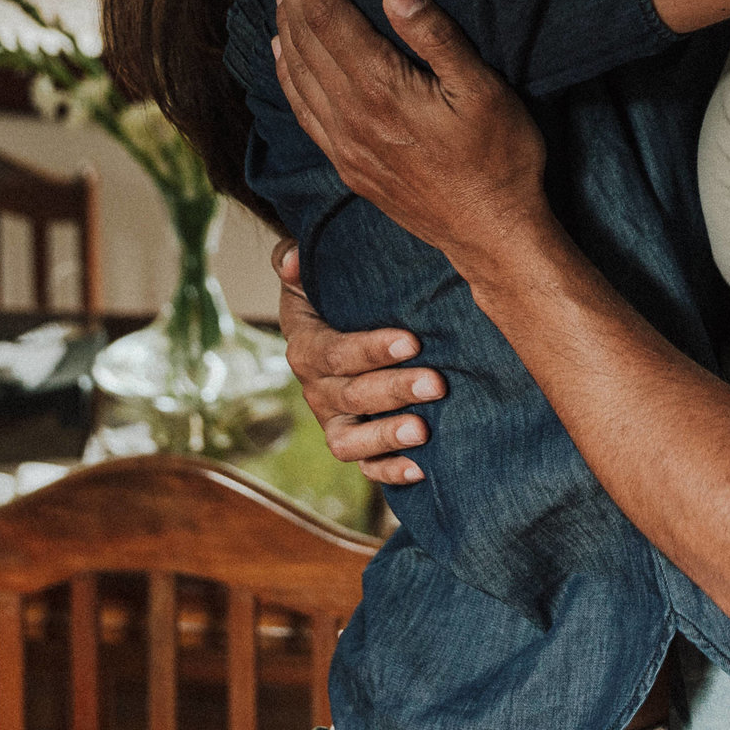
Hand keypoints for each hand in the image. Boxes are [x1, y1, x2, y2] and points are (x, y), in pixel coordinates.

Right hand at [268, 236, 439, 484]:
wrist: (336, 323)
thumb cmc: (330, 292)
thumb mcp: (308, 271)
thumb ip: (292, 260)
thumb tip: (294, 257)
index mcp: (306, 347)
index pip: (334, 353)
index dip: (371, 349)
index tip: (412, 341)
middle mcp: (317, 389)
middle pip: (352, 396)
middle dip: (395, 390)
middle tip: (437, 383)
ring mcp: (334, 420)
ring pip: (351, 441)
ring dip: (387, 436)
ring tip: (423, 430)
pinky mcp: (354, 442)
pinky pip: (365, 467)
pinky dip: (389, 472)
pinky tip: (421, 468)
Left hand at [272, 0, 551, 272]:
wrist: (492, 235)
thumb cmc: (500, 161)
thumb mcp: (484, 90)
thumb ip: (436, 38)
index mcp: (379, 90)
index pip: (328, 12)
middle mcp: (349, 117)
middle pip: (303, 34)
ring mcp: (343, 144)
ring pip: (294, 68)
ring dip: (285, 17)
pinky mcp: (347, 164)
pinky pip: (300, 107)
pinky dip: (286, 69)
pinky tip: (284, 48)